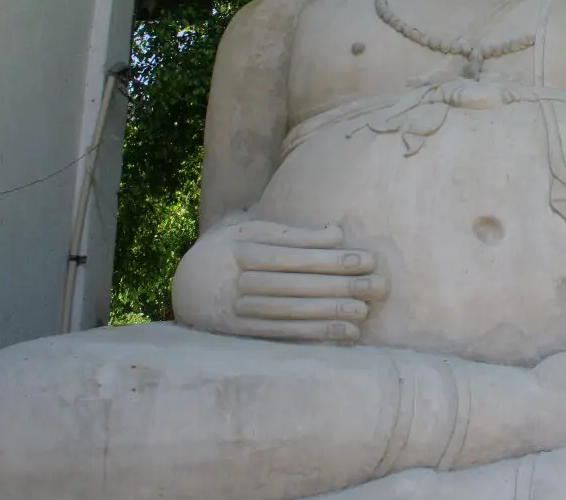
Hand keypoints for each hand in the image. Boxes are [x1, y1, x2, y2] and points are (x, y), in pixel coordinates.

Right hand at [172, 220, 388, 342]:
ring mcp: (236, 309)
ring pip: (292, 311)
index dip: (333, 258)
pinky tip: (345, 333)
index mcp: (241, 247)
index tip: (367, 259)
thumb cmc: (232, 251)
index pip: (295, 255)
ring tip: (366, 311)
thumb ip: (294, 234)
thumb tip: (338, 233)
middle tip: (379, 286)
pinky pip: (283, 334)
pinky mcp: (240, 334)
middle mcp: (236, 279)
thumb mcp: (253, 231)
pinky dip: (317, 335)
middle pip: (298, 284)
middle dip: (342, 285)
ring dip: (332, 313)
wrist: (186, 285)